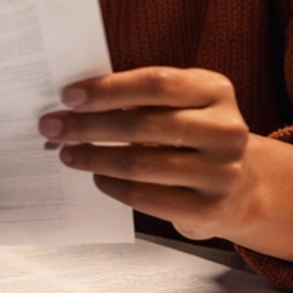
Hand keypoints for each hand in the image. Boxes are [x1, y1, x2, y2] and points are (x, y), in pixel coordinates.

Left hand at [39, 66, 292, 269]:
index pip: (157, 83)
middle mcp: (227, 129)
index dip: (109, 89)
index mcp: (216, 90)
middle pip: (143, 124)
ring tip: (66, 153)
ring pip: (141, 163)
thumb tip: (74, 101)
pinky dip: (114, 186)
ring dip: (94, 158)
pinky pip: (148, 197)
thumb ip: (140, 97)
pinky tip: (96, 178)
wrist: (241, 186)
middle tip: (52, 126)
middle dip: (89, 125)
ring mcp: (223, 172)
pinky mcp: (210, 209)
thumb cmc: (192, 135)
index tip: (69, 96)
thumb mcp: (182, 104)